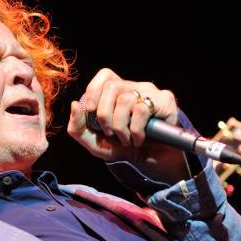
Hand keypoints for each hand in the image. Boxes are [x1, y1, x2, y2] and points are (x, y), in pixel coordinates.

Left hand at [67, 69, 187, 182]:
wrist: (148, 164)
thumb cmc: (121, 149)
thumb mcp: (94, 142)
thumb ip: (78, 127)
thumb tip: (75, 104)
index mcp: (118, 92)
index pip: (105, 76)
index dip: (94, 92)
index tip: (91, 112)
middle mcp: (135, 88)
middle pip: (112, 87)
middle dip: (104, 115)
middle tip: (110, 133)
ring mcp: (151, 93)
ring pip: (125, 99)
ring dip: (120, 127)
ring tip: (126, 139)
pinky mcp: (165, 101)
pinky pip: (142, 109)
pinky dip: (135, 130)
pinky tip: (138, 139)